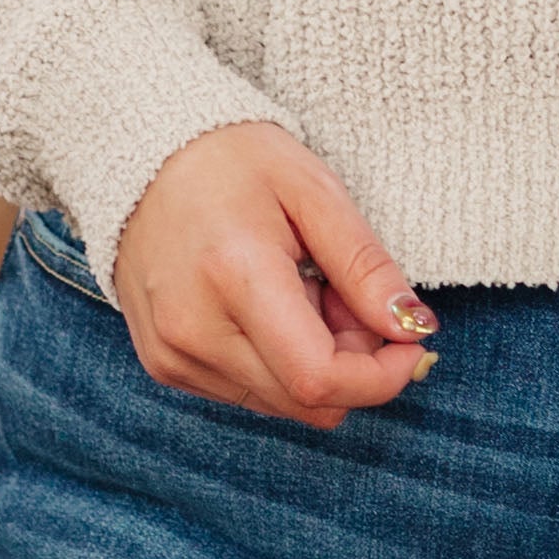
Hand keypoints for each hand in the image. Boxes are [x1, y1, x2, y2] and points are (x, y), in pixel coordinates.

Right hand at [107, 122, 438, 422]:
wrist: (145, 155)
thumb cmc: (235, 162)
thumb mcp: (315, 193)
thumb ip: (366, 267)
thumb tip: (413, 329)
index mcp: (235, 276)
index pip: (319, 378)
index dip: (380, 377)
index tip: (408, 342)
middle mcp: (193, 330)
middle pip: (306, 401)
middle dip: (353, 364)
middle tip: (347, 296)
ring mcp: (172, 354)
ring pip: (282, 403)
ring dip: (315, 363)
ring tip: (303, 292)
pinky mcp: (164, 364)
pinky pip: (248, 392)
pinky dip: (277, 363)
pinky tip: (267, 308)